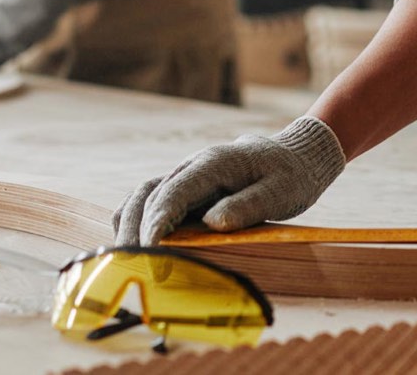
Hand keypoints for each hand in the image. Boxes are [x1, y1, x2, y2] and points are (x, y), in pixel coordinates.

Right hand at [112, 117, 345, 245]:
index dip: (156, 222)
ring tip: (123, 255)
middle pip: (150, 195)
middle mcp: (191, 167)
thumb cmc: (289, 175)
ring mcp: (185, 176)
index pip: (174, 192)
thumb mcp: (280, 192)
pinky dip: (135, 219)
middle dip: (136, 229)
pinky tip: (130, 240)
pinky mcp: (185, 189)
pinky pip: (151, 200)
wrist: (293, 155)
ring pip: (143, 196)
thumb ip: (247, 205)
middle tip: (130, 262)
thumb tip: (212, 223)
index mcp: (212, 164)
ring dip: (130, 224)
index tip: (148, 250)